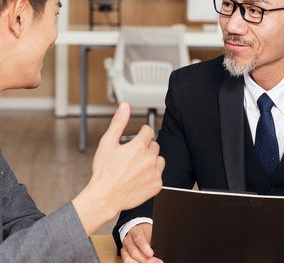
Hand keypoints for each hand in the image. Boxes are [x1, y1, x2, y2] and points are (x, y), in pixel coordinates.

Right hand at [72, 102, 164, 235]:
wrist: (105, 197)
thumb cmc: (104, 172)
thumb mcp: (107, 144)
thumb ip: (118, 123)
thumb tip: (124, 106)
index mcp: (138, 147)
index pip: (148, 131)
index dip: (141, 133)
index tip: (137, 138)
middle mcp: (149, 158)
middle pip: (154, 145)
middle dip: (145, 148)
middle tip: (132, 156)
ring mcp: (155, 172)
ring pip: (159, 159)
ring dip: (151, 160)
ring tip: (136, 167)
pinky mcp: (157, 185)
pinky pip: (160, 174)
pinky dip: (152, 175)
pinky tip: (140, 178)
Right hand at [121, 223, 162, 262]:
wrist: (138, 230)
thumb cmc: (147, 231)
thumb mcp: (152, 231)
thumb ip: (155, 238)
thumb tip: (161, 246)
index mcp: (135, 231)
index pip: (139, 239)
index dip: (144, 247)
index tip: (151, 254)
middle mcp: (128, 240)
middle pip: (134, 252)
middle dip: (145, 260)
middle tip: (156, 262)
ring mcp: (125, 248)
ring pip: (128, 259)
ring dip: (140, 263)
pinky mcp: (124, 255)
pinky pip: (127, 261)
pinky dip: (135, 263)